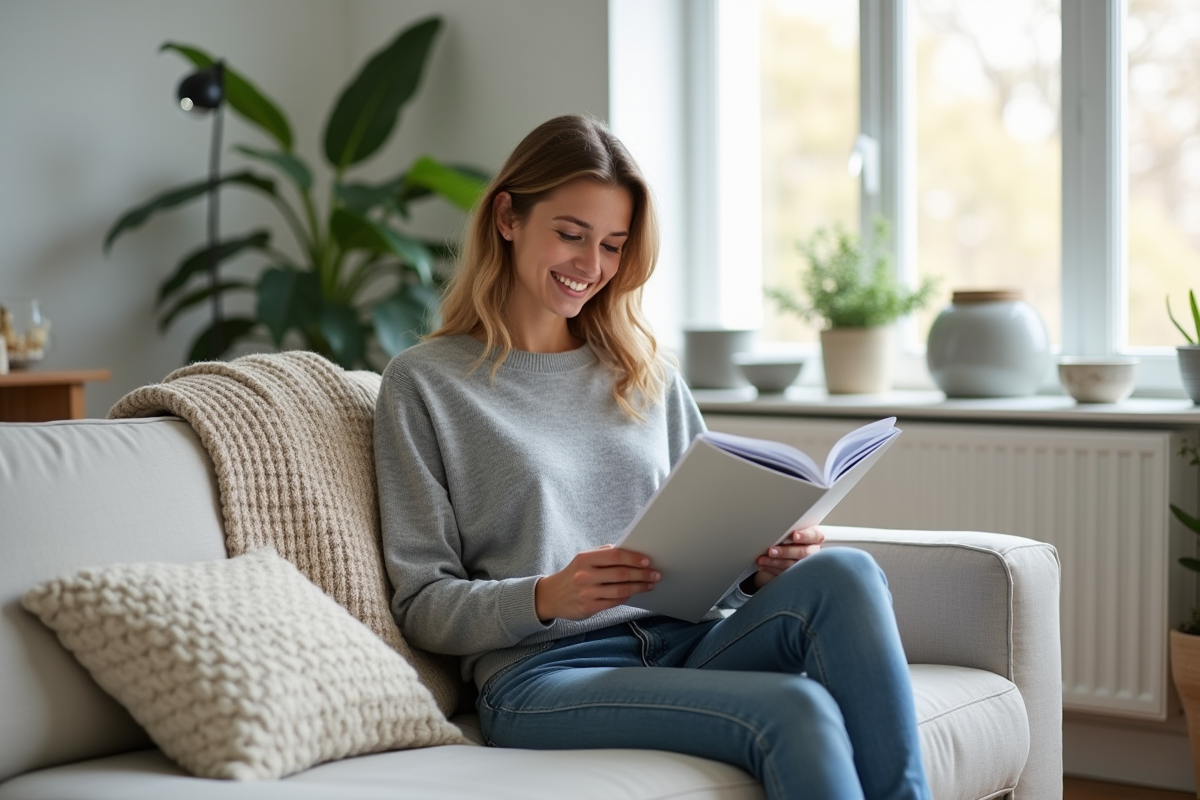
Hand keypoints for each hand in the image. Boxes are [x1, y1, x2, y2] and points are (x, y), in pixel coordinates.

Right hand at [535, 545, 659, 621]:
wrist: (551, 596)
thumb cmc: (573, 575)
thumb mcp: (582, 559)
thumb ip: (602, 554)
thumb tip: (629, 550)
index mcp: (584, 559)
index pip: (614, 556)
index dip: (633, 558)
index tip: (647, 560)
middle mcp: (585, 576)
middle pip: (620, 574)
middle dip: (642, 574)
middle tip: (655, 574)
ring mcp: (587, 593)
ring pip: (620, 590)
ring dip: (639, 587)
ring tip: (650, 584)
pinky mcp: (589, 608)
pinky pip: (614, 602)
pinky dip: (627, 597)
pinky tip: (635, 593)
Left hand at [743, 526, 824, 593]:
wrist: (787, 545)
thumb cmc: (789, 534)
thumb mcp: (792, 527)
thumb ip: (789, 528)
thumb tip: (776, 526)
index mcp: (815, 536)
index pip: (815, 535)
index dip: (805, 536)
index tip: (794, 536)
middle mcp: (813, 550)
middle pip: (804, 553)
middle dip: (786, 552)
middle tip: (771, 551)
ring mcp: (806, 563)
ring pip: (794, 565)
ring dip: (776, 563)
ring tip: (762, 560)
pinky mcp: (797, 573)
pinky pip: (787, 574)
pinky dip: (773, 570)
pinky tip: (764, 566)